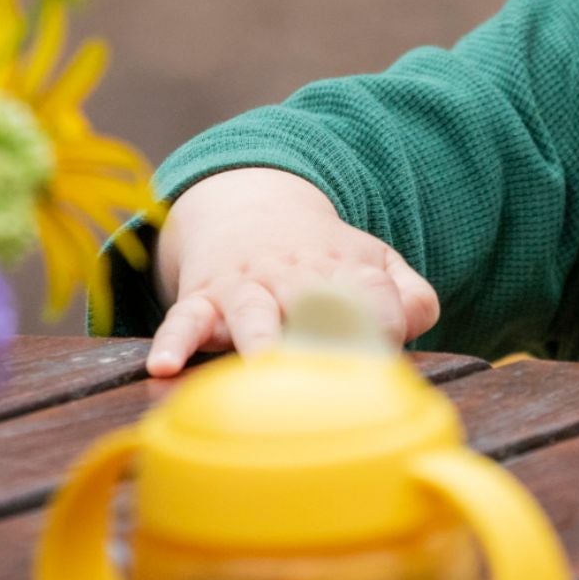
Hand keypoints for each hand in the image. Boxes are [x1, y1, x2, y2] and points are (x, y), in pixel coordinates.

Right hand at [146, 168, 440, 376]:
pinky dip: (172, 342)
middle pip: (313, 305)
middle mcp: (296, 279)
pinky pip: (183, 319)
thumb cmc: (322, 256)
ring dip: (257, 340)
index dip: (385, 322)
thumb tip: (415, 325)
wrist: (249, 206)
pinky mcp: (202, 300)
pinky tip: (163, 366)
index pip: (377, 295)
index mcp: (347, 272)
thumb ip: (411, 295)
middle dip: (323, 337)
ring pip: (251, 315)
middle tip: (331, 373)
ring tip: (261, 366)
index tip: (385, 353)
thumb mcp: (374, 261)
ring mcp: (246, 289)